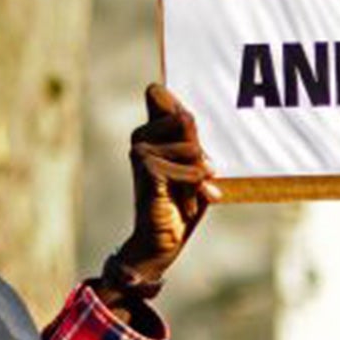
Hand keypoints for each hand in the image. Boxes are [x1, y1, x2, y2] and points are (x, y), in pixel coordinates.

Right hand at [114, 83, 219, 283]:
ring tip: (186, 194)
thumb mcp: (194, 164)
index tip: (191, 152)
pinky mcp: (147, 168)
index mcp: (150, 129)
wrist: (163, 240)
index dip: (186, 122)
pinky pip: (192, 171)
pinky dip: (195, 190)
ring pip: (193, 148)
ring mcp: (140, 150)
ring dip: (198, 177)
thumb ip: (192, 139)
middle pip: (187, 120)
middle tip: (193, 179)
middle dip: (199, 154)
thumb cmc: (182, 202)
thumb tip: (185, 115)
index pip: (167, 98)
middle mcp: (141, 135)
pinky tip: (184, 204)